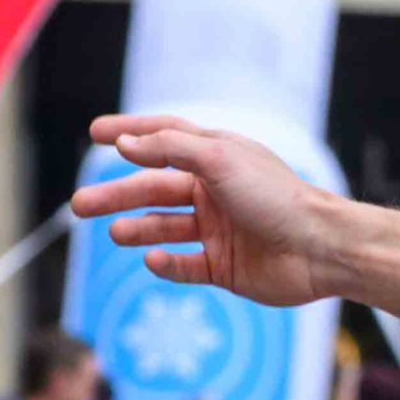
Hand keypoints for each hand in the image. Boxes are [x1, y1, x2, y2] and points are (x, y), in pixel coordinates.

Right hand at [75, 114, 344, 306]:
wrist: (321, 249)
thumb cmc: (276, 197)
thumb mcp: (220, 159)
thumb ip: (170, 149)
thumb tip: (127, 143)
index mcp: (218, 158)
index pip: (165, 138)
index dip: (131, 133)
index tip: (96, 133)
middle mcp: (216, 191)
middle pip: (153, 189)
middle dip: (117, 195)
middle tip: (79, 205)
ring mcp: (220, 230)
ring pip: (164, 227)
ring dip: (137, 229)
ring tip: (116, 232)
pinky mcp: (225, 267)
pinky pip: (185, 265)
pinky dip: (166, 264)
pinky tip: (152, 260)